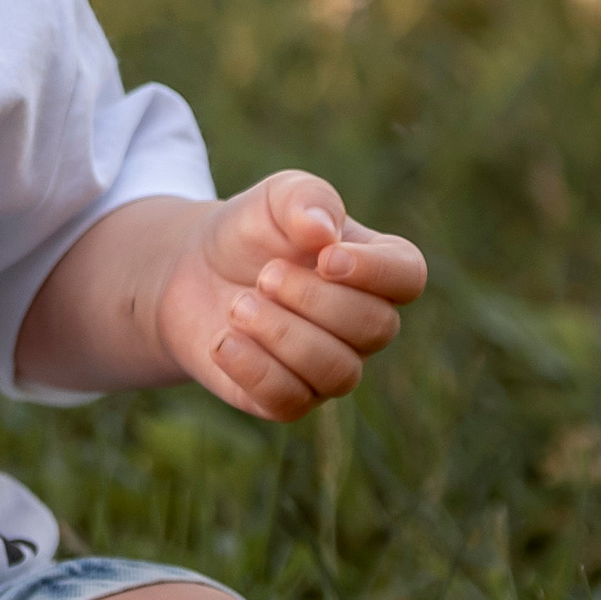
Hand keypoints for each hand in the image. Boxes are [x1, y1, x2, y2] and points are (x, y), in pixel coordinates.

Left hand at [155, 169, 425, 423]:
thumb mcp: (274, 197)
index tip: (325, 258)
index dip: (375, 272)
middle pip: (377, 328)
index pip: (408, 277)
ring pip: (339, 372)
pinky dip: (255, 370)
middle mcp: (363, 324)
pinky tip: (224, 341)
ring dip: (283, 335)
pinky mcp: (288, 398)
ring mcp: (329, 365)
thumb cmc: (251, 230)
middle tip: (264, 276)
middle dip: (314, 300)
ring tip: (238, 305)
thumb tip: (323, 230)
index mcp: (374, 268)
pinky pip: (291, 402)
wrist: (192, 270)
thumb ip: (304, 200)